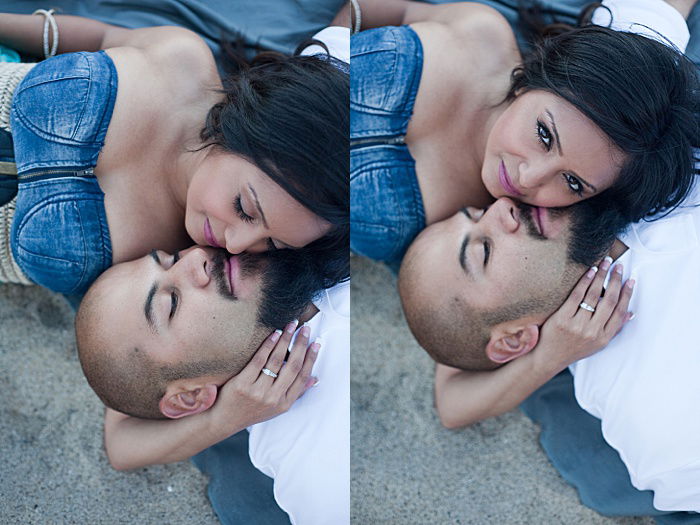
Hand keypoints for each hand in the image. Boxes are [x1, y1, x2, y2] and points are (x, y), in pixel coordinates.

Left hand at [212, 320, 319, 432]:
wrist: (225, 420)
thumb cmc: (253, 410)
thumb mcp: (278, 407)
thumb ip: (296, 392)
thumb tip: (315, 378)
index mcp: (285, 403)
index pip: (302, 377)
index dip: (311, 358)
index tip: (316, 343)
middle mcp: (273, 398)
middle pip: (293, 366)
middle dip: (301, 344)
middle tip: (306, 328)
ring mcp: (258, 392)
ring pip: (277, 360)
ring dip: (286, 340)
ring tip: (291, 326)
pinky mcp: (243, 384)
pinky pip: (259, 360)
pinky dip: (268, 345)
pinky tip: (274, 334)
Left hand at [536, 256, 633, 371]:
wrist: (549, 358)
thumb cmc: (574, 348)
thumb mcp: (598, 344)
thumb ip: (614, 328)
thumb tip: (631, 313)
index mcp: (604, 337)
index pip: (620, 311)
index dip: (627, 294)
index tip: (631, 279)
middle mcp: (593, 332)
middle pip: (609, 300)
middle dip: (616, 280)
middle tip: (619, 266)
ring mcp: (577, 325)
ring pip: (594, 295)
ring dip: (601, 276)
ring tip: (605, 263)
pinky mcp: (562, 319)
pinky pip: (576, 295)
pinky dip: (584, 281)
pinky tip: (590, 271)